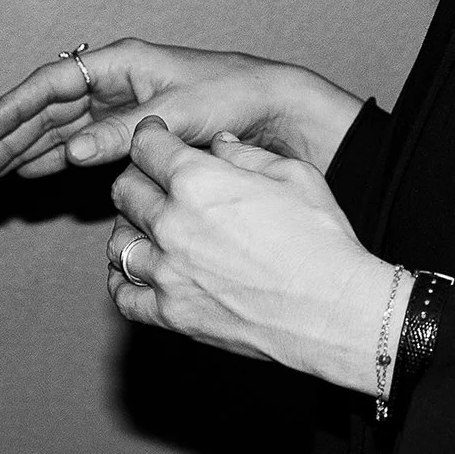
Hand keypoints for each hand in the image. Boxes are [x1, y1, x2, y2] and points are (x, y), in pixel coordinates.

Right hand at [0, 38, 362, 184]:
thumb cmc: (232, 95)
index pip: (52, 83)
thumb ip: (123, 134)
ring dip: (26, 153)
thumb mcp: (178, 114)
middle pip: (47, 111)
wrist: (273, 110)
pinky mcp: (132, 134)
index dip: (14, 108)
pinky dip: (57, 161)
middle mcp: (115, 83)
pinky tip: (33, 174)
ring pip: (60, 131)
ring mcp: (121, 109)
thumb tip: (72, 152)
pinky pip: (83, 147)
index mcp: (121, 62)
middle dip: (10, 139)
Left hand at [105, 121, 397, 394]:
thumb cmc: (323, 241)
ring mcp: (167, 272)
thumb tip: (218, 144)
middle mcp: (172, 223)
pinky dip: (123, 281)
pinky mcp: (172, 314)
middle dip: (138, 180)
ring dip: (129, 229)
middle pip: (125, 190)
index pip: (146, 146)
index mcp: (198, 180)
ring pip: (118, 241)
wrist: (337, 311)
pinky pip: (123, 295)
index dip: (151, 138)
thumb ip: (245, 154)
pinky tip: (138, 273)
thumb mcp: (295, 176)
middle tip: (155, 184)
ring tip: (148, 229)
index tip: (157, 142)